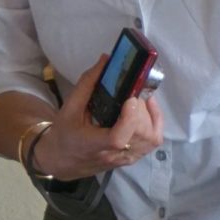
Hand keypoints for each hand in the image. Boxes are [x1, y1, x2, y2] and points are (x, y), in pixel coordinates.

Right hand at [31, 56, 166, 180]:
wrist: (62, 160)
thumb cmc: (64, 133)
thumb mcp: (69, 107)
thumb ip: (87, 84)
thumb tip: (106, 60)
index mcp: (93, 144)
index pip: (118, 138)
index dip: (129, 119)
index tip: (130, 98)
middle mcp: (113, 155)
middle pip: (139, 134)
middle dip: (140, 108)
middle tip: (132, 90)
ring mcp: (126, 158)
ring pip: (150, 138)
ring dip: (149, 114)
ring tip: (137, 98)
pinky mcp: (133, 157)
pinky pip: (153, 141)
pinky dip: (156, 122)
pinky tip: (148, 108)